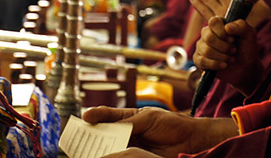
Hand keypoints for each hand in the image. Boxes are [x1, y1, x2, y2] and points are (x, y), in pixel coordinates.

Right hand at [82, 106, 237, 157]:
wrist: (190, 140)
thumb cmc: (171, 124)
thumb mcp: (147, 118)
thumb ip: (127, 122)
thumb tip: (106, 125)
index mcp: (128, 119)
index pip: (107, 117)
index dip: (95, 117)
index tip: (84, 118)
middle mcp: (126, 133)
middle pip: (104, 135)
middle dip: (92, 136)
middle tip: (79, 139)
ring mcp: (130, 147)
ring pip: (110, 148)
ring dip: (100, 149)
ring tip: (88, 150)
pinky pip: (121, 157)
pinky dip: (112, 156)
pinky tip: (105, 155)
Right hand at [192, 16, 262, 95]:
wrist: (246, 68)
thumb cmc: (247, 48)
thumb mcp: (249, 35)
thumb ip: (241, 26)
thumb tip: (227, 27)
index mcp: (218, 24)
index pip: (213, 22)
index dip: (223, 32)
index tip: (233, 39)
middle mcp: (207, 33)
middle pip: (209, 37)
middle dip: (224, 47)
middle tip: (234, 50)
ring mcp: (202, 46)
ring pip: (206, 50)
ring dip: (222, 56)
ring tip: (231, 58)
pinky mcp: (199, 60)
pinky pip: (202, 61)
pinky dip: (215, 64)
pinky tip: (224, 65)